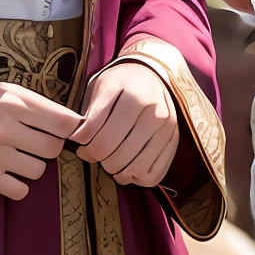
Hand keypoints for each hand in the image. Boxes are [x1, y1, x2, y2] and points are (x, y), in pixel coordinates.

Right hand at [0, 81, 78, 200]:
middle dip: (49, 145)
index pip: (64, 122)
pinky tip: (10, 172)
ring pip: (39, 170)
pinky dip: (19, 184)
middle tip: (36, 141)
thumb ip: (40, 105)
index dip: (72, 128)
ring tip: (19, 155)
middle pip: (53, 148)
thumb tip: (77, 124)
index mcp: (12, 103)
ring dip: (34, 165)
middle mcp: (3, 128)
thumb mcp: (7, 91)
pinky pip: (20, 190)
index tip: (68, 130)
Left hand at [73, 61, 178, 187]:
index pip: (102, 137)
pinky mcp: (174, 143)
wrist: (154, 75)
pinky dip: (137, 178)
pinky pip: (154, 175)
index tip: (79, 142)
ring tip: (109, 161)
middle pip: (117, 155)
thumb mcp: (101, 88)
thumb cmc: (122, 83)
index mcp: (133, 96)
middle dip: (99, 159)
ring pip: (136, 168)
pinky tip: (128, 167)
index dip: (84, 146)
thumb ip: (90, 115)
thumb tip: (80, 143)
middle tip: (93, 152)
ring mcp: (167, 130)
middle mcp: (155, 113)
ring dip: (117, 172)